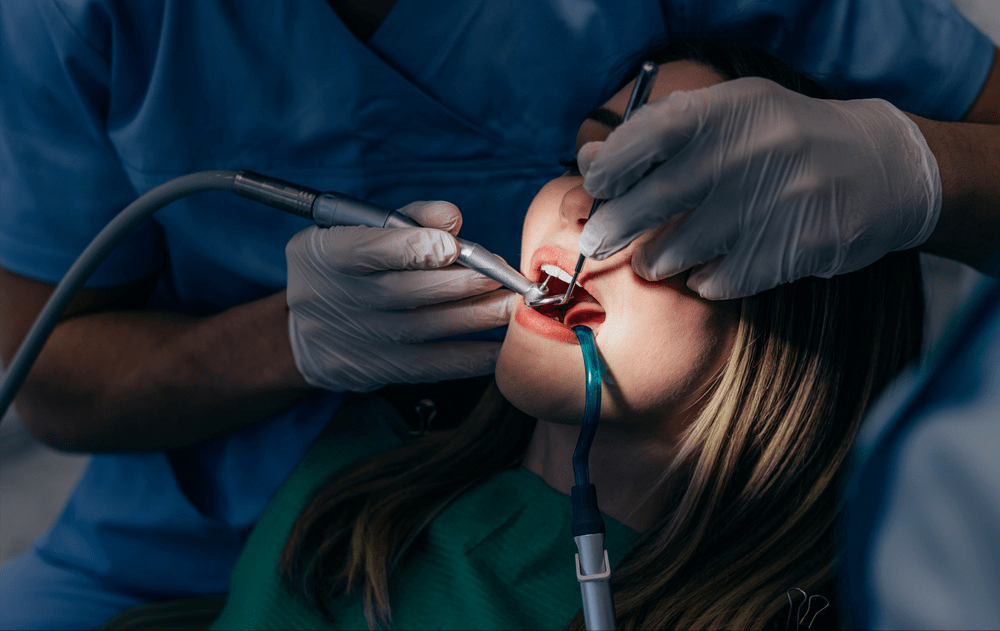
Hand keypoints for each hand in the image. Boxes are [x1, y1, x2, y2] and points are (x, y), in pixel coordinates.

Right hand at [286, 201, 514, 391]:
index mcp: (326, 253)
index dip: (412, 248)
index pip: (367, 249)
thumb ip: (406, 218)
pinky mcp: (375, 371)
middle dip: (462, 282)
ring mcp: (355, 339)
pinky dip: (469, 358)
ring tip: (513, 304)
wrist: (304, 334)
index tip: (454, 246)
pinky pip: (429, 366)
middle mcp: (337, 298)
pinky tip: (501, 348)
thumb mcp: (356, 230)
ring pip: (424, 328)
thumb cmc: (345, 267)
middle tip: (505, 275)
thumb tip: (452, 217)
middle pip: (404, 292)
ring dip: (476, 316)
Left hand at [578, 77, 941, 298]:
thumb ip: (660, 136)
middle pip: (660, 198)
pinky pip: (726, 278)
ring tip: (654, 259)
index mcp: (734, 109)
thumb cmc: (780, 142)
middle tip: (596, 242)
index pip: (655, 131)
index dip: (615, 164)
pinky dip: (704, 281)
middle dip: (617, 227)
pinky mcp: (803, 246)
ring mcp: (784, 199)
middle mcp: (758, 149)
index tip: (597, 187)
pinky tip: (704, 273)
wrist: (880, 168)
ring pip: (687, 247)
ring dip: (658, 260)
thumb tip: (589, 162)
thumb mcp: (729, 118)